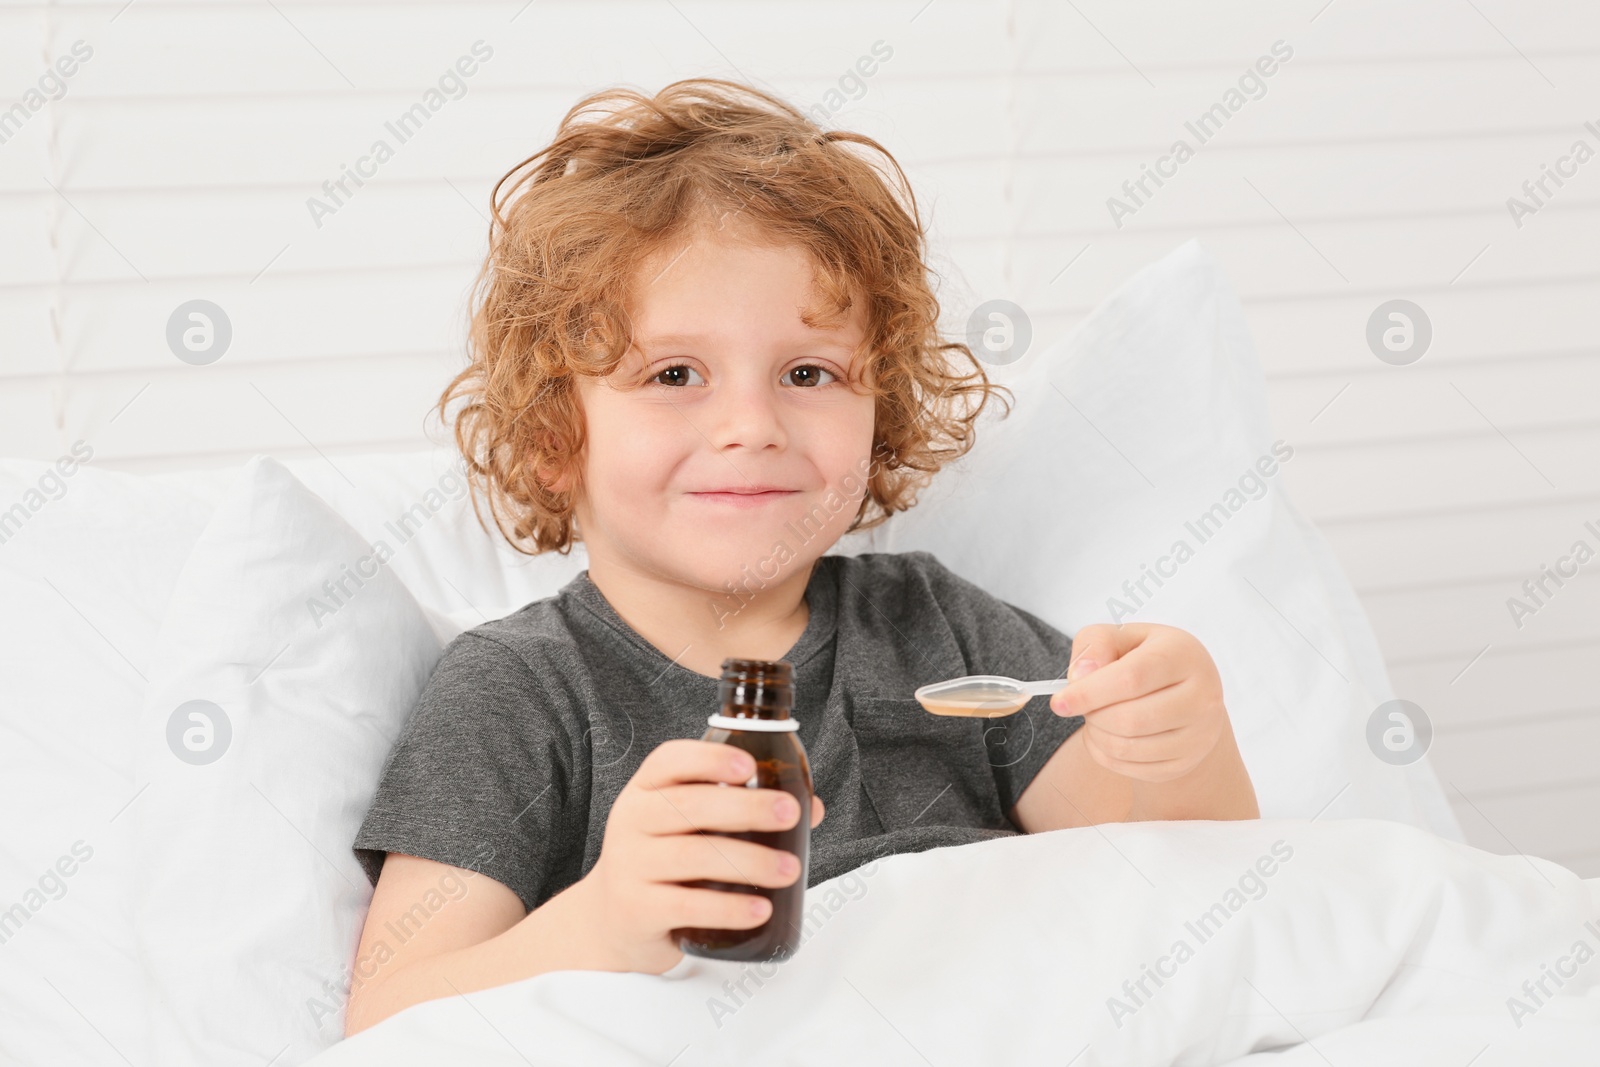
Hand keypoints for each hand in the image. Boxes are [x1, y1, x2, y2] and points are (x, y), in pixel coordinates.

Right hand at [577, 739, 825, 973]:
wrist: (612, 920)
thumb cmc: (663, 860)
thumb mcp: (688, 827)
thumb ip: (741, 811)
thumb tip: (812, 808)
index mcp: (645, 790)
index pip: (670, 761)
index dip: (710, 758)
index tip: (749, 766)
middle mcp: (631, 821)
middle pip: (690, 806)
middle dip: (747, 808)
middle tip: (790, 814)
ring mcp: (629, 866)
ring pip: (693, 856)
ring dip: (749, 862)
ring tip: (790, 870)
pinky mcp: (636, 910)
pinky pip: (686, 906)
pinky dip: (728, 908)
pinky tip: (760, 909)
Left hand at [1048, 622, 1227, 784]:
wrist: (1188, 693)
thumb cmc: (1147, 658)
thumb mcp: (1122, 636)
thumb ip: (1095, 643)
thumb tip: (1080, 676)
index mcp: (1183, 655)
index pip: (1131, 679)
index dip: (1089, 693)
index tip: (1059, 703)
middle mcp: (1202, 696)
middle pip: (1130, 719)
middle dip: (1093, 715)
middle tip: (1082, 706)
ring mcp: (1199, 734)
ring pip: (1129, 748)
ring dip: (1097, 735)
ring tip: (1094, 718)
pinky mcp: (1187, 761)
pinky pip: (1133, 769)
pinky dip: (1106, 755)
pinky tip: (1105, 735)